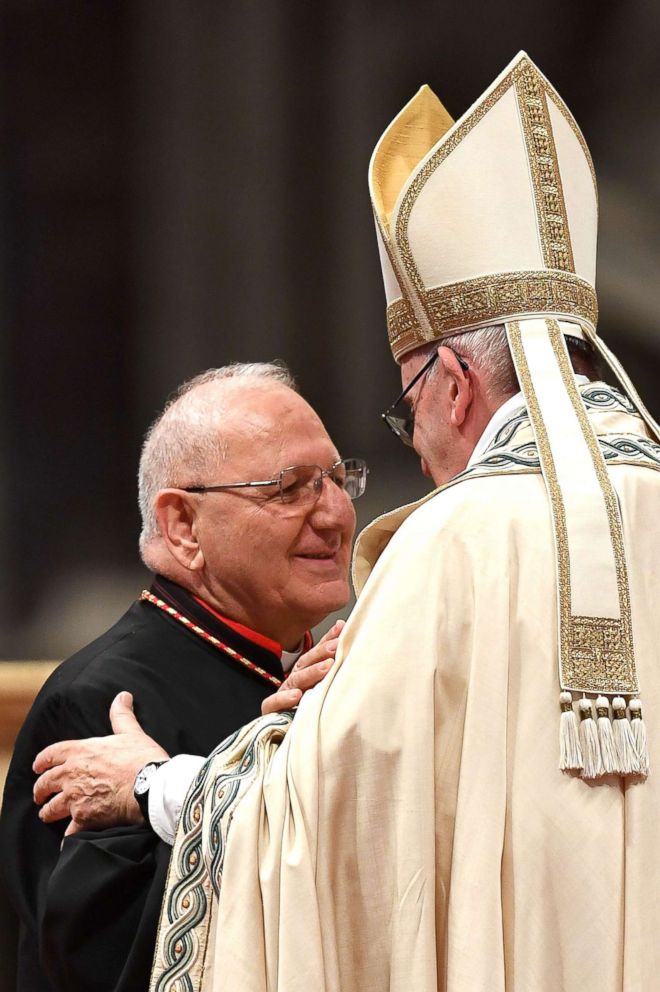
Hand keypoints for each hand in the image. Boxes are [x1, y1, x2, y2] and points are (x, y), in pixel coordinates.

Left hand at [33, 691, 169, 835]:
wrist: (150, 785)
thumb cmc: (141, 758)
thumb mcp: (131, 732)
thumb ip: (122, 715)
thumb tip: (122, 696)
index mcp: (80, 751)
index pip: (51, 754)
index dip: (42, 761)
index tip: (37, 767)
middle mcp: (71, 774)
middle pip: (46, 783)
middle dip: (40, 790)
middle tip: (40, 795)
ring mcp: (75, 798)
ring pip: (51, 808)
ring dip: (48, 812)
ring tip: (48, 815)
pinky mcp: (84, 818)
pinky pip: (70, 832)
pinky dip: (69, 836)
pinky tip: (69, 839)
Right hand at [261, 619, 344, 715]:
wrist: (282, 731)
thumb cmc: (305, 706)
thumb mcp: (320, 683)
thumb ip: (329, 657)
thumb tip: (342, 626)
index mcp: (304, 672)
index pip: (316, 653)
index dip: (327, 640)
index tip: (341, 629)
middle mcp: (293, 680)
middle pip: (306, 664)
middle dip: (321, 653)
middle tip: (336, 647)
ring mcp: (282, 693)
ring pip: (295, 681)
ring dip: (311, 673)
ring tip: (326, 667)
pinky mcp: (271, 710)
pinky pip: (273, 703)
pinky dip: (284, 699)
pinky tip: (296, 695)